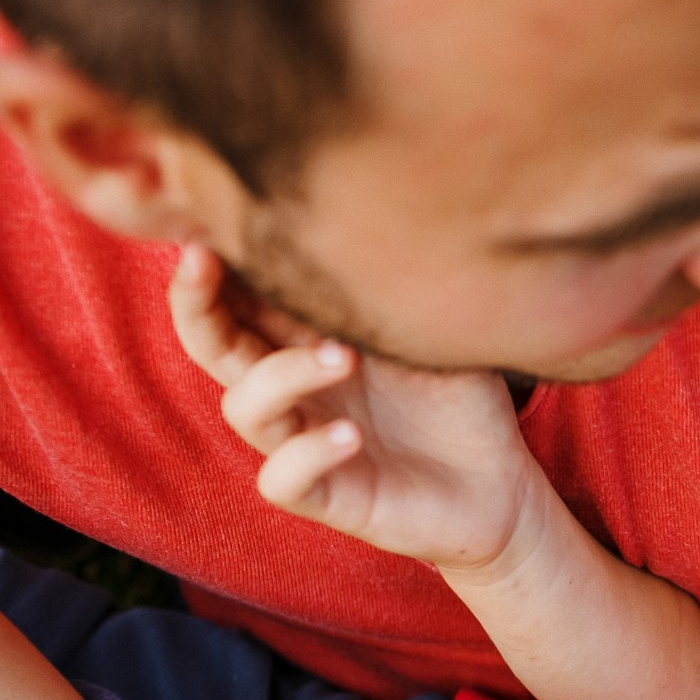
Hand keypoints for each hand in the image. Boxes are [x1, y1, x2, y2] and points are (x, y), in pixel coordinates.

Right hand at [169, 244, 538, 569]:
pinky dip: (307, 454)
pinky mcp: (326, 496)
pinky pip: (282, 479)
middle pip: (211, 341)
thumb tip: (379, 203)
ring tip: (341, 359)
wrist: (503, 487)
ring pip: (243, 406)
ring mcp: (302, 440)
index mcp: (307, 338)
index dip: (216, 258)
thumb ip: (393, 282)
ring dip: (281, 375)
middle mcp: (293, 387)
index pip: (240, 294)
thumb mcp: (434, 328)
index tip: (217, 209)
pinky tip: (351, 436)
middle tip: (204, 258)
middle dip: (196, 300)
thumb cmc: (464, 400)